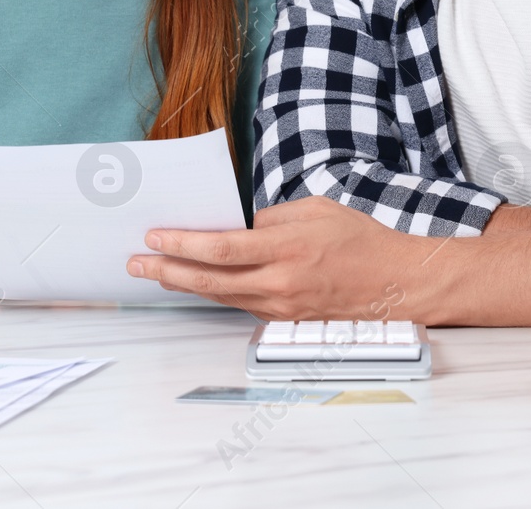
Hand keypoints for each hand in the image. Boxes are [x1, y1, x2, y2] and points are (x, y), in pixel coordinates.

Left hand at [125, 196, 431, 320]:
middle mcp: (281, 282)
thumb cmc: (359, 239)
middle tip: (135, 264)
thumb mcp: (316, 209)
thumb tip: (239, 227)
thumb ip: (272, 218)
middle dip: (166, 271)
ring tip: (153, 273)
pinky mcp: (285, 320)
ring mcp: (282, 307)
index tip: (154, 237)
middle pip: (210, 280)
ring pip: (220, 296)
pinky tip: (195, 285)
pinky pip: (241, 304)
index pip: (222, 248)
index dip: (182, 244)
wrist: (395, 284)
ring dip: (183, 285)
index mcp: (288, 247)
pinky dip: (214, 293)